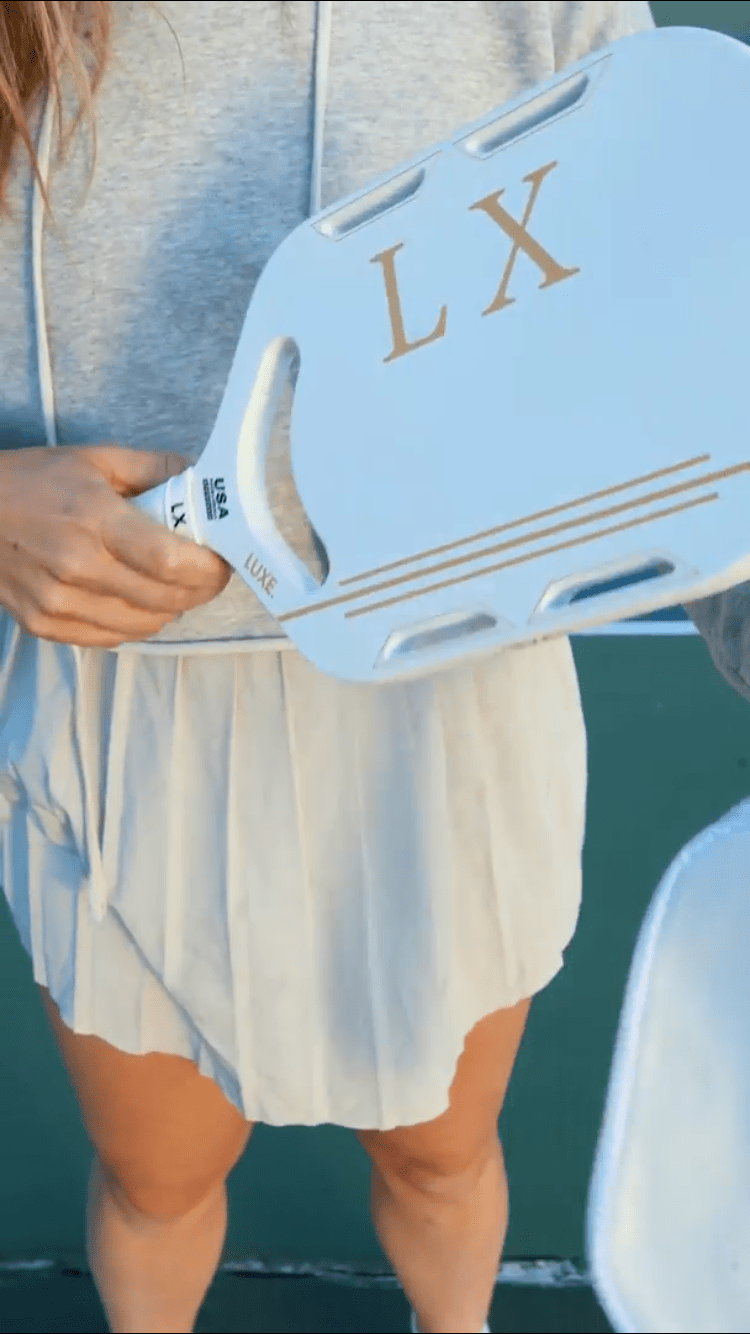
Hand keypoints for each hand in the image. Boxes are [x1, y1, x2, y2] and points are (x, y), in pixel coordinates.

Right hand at [0, 443, 231, 646]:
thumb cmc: (32, 481)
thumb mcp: (94, 459)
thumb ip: (153, 468)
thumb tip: (203, 478)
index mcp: (93, 518)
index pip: (169, 561)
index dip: (208, 568)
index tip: (222, 559)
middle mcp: (76, 567)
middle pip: (165, 598)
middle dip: (200, 589)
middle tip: (209, 572)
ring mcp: (58, 603)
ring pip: (144, 624)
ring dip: (172, 608)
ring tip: (174, 585)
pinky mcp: (44, 625)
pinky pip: (113, 637)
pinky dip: (137, 622)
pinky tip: (140, 601)